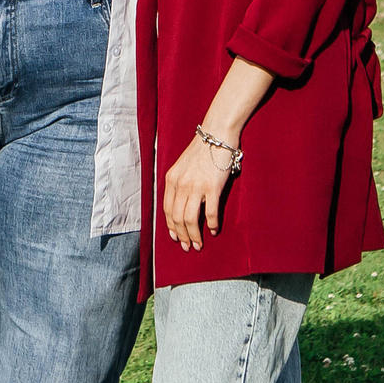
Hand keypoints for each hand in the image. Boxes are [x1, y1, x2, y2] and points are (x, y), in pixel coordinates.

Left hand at [162, 135, 236, 251]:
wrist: (216, 135)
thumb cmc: (201, 150)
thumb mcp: (182, 166)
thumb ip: (178, 184)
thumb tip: (180, 205)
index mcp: (172, 179)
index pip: (167, 210)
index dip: (171, 227)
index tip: (176, 237)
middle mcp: (181, 184)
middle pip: (177, 218)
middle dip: (182, 235)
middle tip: (188, 246)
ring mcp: (196, 186)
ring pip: (190, 219)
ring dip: (194, 235)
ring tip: (198, 244)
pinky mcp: (212, 187)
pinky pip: (210, 213)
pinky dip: (211, 225)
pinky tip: (213, 230)